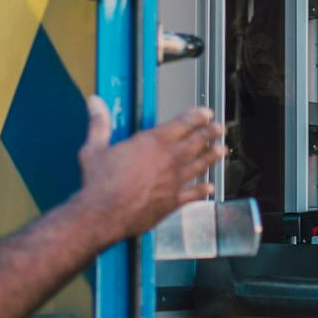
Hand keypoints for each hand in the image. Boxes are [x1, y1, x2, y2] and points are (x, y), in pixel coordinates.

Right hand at [74, 98, 223, 241]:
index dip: (197, 116)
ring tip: (222, 150)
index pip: (182, 123)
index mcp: (152, 142)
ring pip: (200, 165)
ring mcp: (174, 181)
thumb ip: (99, 124)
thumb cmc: (100, 183)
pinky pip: (193, 194)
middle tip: (219, 128)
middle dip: (210, 133)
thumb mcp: (94, 148)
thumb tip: (95, 103)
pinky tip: (210, 187)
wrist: (104, 214)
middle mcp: (168, 159)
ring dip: (212, 156)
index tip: (206, 113)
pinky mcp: (173, 202)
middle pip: (196, 142)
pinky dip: (203, 190)